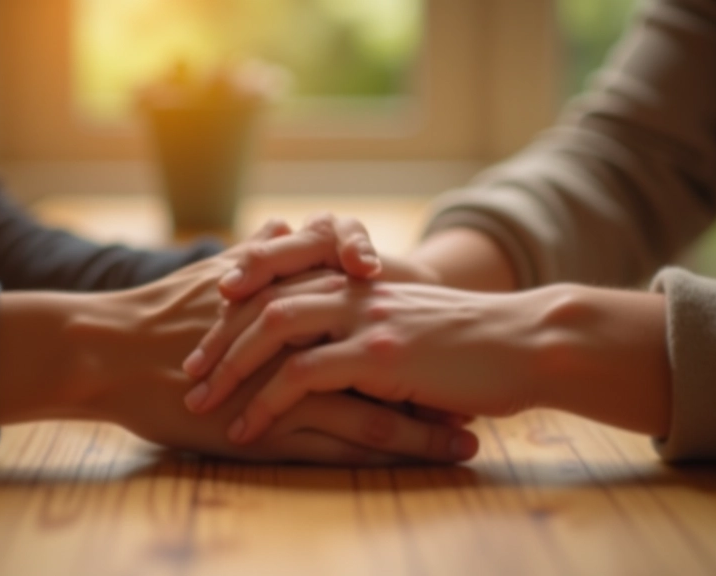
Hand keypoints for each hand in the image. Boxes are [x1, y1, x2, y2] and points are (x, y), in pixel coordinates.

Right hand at [0, 221, 477, 463]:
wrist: (111, 350)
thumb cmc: (161, 311)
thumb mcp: (217, 269)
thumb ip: (263, 250)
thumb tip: (288, 224)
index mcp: (296, 299)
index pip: (370, 306)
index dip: (415, 319)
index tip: (451, 332)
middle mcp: (306, 342)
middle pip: (386, 361)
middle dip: (437, 378)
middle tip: (485, 392)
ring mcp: (292, 386)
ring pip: (375, 409)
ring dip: (425, 426)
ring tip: (470, 439)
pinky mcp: (273, 426)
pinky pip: (341, 444)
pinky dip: (381, 453)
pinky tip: (413, 466)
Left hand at [183, 276, 557, 443]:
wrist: (528, 341)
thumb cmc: (475, 343)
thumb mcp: (413, 324)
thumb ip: (372, 327)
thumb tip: (339, 355)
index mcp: (359, 279)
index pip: (283, 281)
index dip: (240, 305)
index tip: (206, 334)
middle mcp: (355, 288)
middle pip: (265, 298)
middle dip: (220, 335)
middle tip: (188, 369)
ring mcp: (365, 315)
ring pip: (274, 328)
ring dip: (231, 365)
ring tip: (201, 399)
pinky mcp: (379, 351)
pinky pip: (305, 373)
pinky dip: (269, 401)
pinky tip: (248, 427)